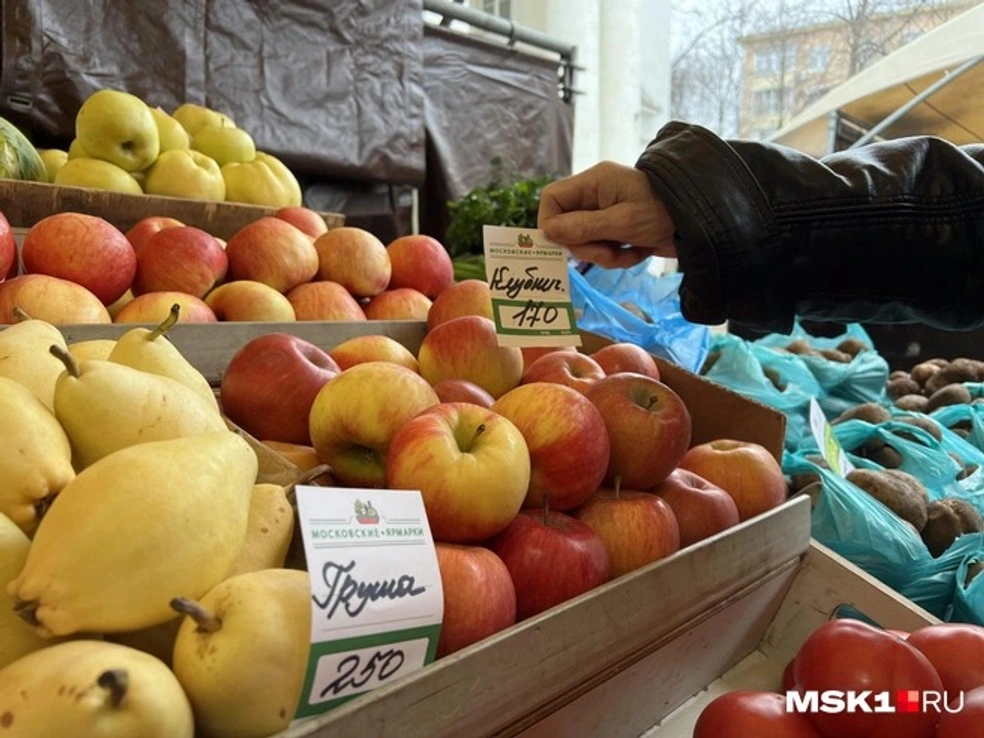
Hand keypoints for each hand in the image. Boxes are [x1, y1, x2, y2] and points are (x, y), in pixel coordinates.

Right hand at [538, 161, 676, 268]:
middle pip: (566, 224)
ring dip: (603, 255)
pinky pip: (602, 248)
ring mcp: (606, 213)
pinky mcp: (618, 229)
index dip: (549, 222)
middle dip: (584, 246)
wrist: (702, 223)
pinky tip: (637, 253)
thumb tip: (547, 232)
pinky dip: (617, 257)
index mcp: (594, 182)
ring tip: (627, 254)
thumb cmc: (664, 213)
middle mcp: (596, 195)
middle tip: (607, 254)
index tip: (562, 244)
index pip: (552, 198)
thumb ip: (584, 227)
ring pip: (584, 241)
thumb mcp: (623, 221)